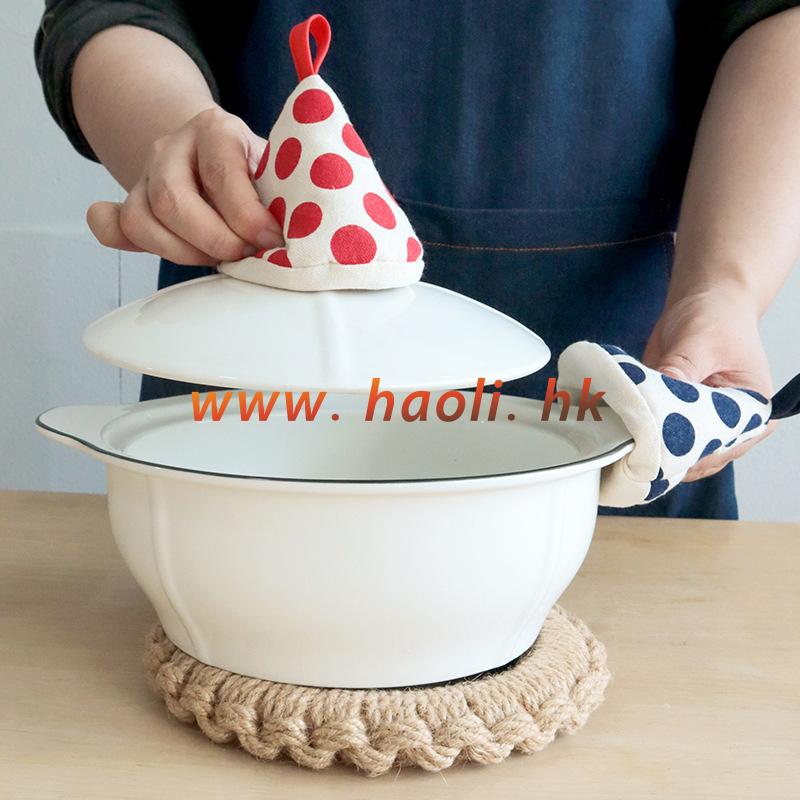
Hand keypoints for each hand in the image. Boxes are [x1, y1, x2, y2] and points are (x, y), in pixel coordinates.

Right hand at [86, 107, 281, 264]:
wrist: (219, 153)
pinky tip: (163, 248)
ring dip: (185, 253)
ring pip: (142, 219)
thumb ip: (285, 194)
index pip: (221, 172)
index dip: (247, 215)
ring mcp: (146, 175)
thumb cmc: (257, 172)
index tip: (271, 239)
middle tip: (243, 254)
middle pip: (173, 200)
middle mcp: (172, 147)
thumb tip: (302, 232)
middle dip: (213, 240)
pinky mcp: (132, 203)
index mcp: (215, 130)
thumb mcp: (278, 170)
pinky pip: (111, 225)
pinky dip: (125, 241)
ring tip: (220, 257)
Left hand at [642, 285, 774, 481]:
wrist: (705, 297)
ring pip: (672, 447)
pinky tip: (619, 428)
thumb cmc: (718, 317)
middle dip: (663, 454)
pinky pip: (655, 430)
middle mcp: (729, 424)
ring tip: (623, 438)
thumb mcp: (700, 343)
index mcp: (753, 413)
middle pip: (695, 456)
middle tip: (631, 449)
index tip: (656, 453)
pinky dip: (638, 430)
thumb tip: (654, 402)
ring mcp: (700, 421)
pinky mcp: (674, 412)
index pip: (721, 449)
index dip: (688, 456)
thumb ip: (679, 374)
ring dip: (648, 444)